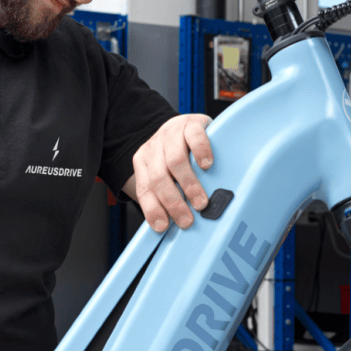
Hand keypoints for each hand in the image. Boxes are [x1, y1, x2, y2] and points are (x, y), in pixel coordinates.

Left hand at [127, 114, 213, 231]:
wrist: (188, 123)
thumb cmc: (180, 154)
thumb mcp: (168, 174)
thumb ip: (169, 193)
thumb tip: (180, 221)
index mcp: (143, 161)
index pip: (144, 189)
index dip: (152, 209)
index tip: (163, 226)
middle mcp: (154, 147)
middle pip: (158, 177)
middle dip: (173, 202)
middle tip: (187, 219)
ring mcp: (171, 133)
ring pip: (175, 160)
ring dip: (189, 184)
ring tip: (200, 201)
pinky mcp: (191, 123)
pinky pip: (194, 137)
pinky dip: (201, 152)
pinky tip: (207, 165)